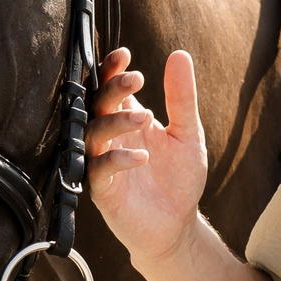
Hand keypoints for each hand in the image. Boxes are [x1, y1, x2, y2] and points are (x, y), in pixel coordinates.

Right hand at [84, 47, 210, 267]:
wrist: (178, 226)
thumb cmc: (178, 180)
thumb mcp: (187, 134)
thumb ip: (181, 97)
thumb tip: (180, 54)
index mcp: (127, 120)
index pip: (111, 88)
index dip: (111, 70)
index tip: (124, 55)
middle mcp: (111, 139)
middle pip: (96, 104)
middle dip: (113, 89)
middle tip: (136, 80)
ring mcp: (103, 163)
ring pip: (92, 134)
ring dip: (116, 122)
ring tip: (145, 117)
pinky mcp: (102, 190)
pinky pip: (99, 169)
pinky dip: (118, 159)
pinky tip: (142, 157)